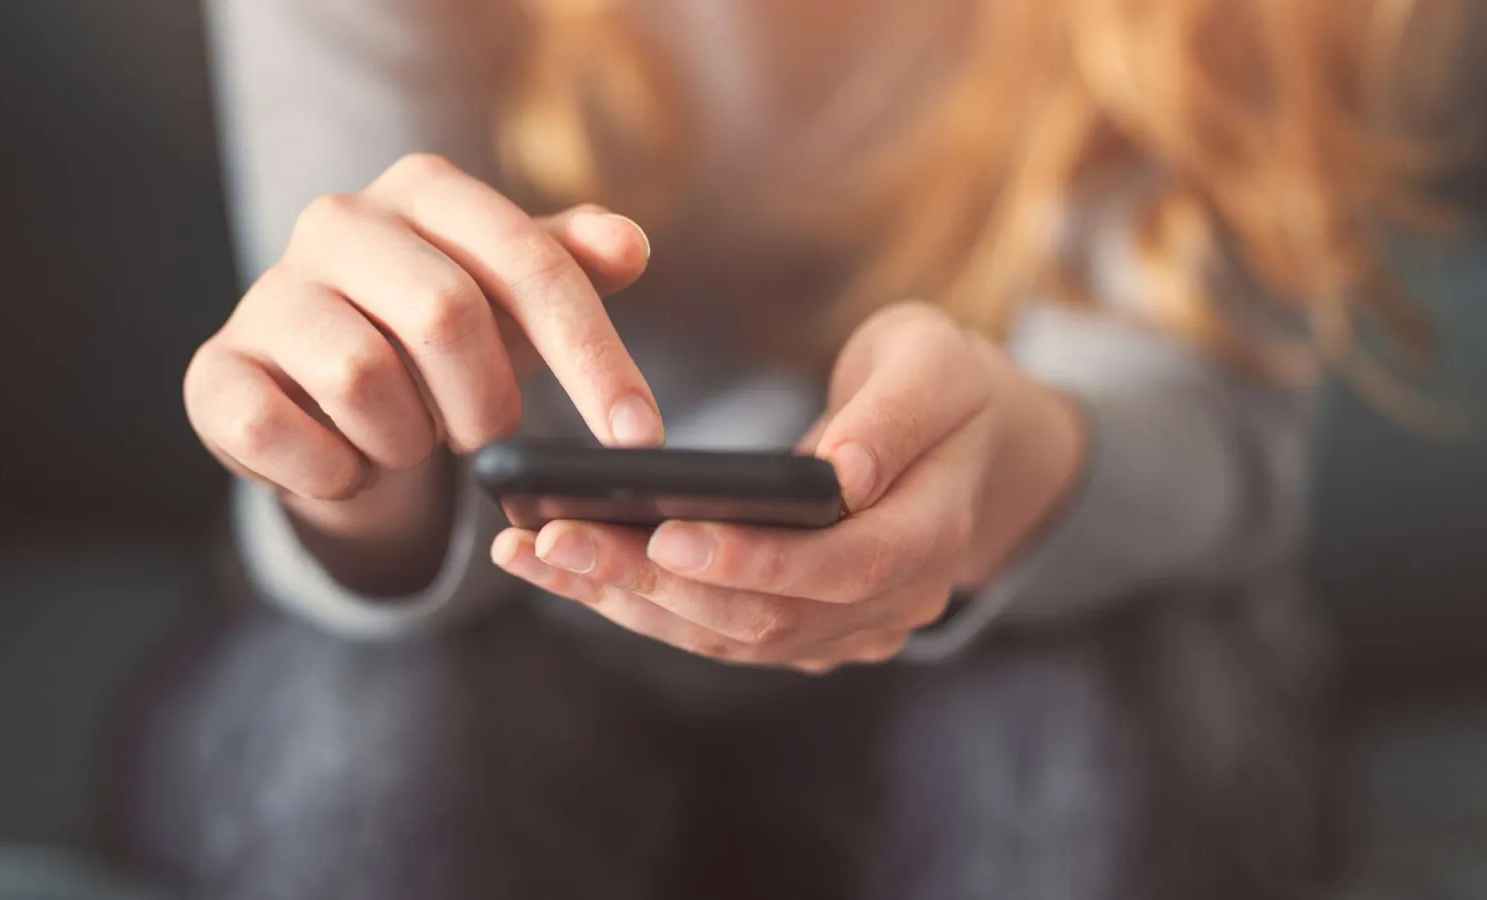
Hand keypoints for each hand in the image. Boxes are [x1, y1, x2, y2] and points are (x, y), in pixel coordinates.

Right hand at [185, 154, 661, 588]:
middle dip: (486, 402)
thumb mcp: (518, 298)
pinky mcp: (214, 373)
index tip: (640, 438)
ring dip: (408, 439)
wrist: (325, 394)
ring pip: (363, 378)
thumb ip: (574, 266)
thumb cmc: (442, 335)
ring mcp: (266, 295)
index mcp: (425, 189)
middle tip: (483, 432)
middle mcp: (337, 222)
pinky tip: (346, 462)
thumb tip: (630, 244)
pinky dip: (336, 471)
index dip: (594, 357)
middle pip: (445, 316)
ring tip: (407, 434)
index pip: (530, 265)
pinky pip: (280, 434)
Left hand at [491, 302, 1059, 673]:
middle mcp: (889, 606)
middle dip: (653, 584)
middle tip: (556, 542)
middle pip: (765, 617)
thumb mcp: (934, 365)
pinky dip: (633, 602)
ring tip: (533, 555)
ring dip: (625, 601)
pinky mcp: (793, 628)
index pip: (845, 568)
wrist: (953, 438)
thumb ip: (894, 416)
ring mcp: (839, 629)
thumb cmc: (940, 384)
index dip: (755, 560)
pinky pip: (709, 629)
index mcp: (933, 537)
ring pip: (724, 636)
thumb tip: (837, 472)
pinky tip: (561, 567)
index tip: (666, 533)